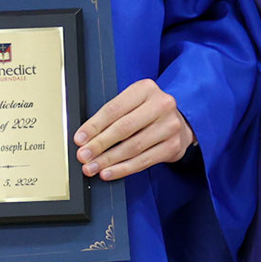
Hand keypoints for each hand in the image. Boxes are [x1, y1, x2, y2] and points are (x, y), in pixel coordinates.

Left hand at [74, 79, 193, 180]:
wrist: (181, 121)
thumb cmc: (149, 112)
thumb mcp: (133, 102)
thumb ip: (113, 115)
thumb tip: (86, 137)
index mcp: (145, 89)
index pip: (113, 109)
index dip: (94, 126)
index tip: (79, 138)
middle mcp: (161, 105)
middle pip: (123, 128)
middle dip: (99, 145)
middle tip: (83, 156)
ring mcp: (169, 126)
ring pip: (132, 147)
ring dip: (108, 160)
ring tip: (93, 167)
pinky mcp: (173, 146)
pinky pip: (143, 161)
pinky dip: (123, 169)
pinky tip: (109, 172)